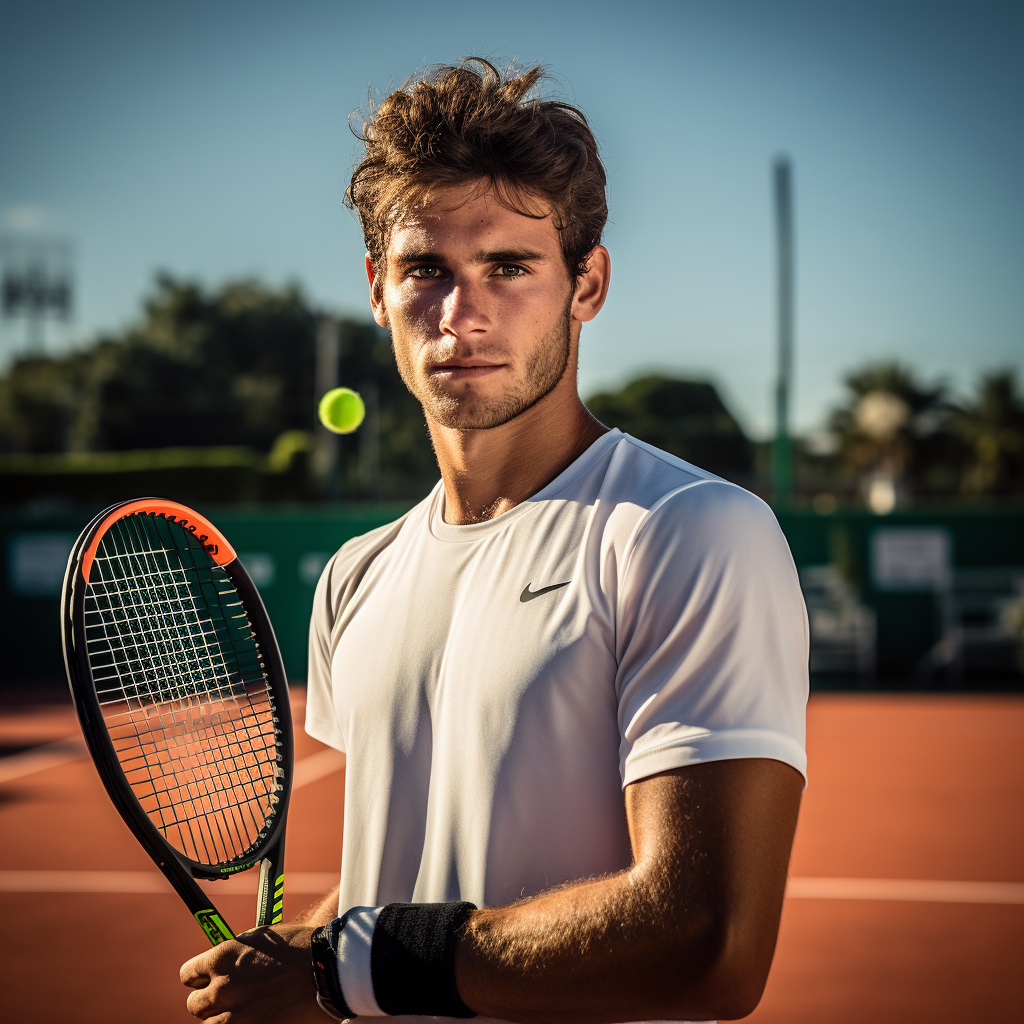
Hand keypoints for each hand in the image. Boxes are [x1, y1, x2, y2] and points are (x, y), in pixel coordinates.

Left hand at [180, 923, 326, 1022]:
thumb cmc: (299, 948)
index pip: (187, 975)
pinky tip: (260, 1016)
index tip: (208, 979)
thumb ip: (234, 955)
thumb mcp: (260, 940)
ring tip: (248, 1010)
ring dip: (224, 1018)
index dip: (199, 977)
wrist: (328, 970)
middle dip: (210, 1001)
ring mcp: (234, 1018)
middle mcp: (222, 990)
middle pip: (195, 1005)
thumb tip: (219, 966)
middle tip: (231, 997)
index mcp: (222, 959)